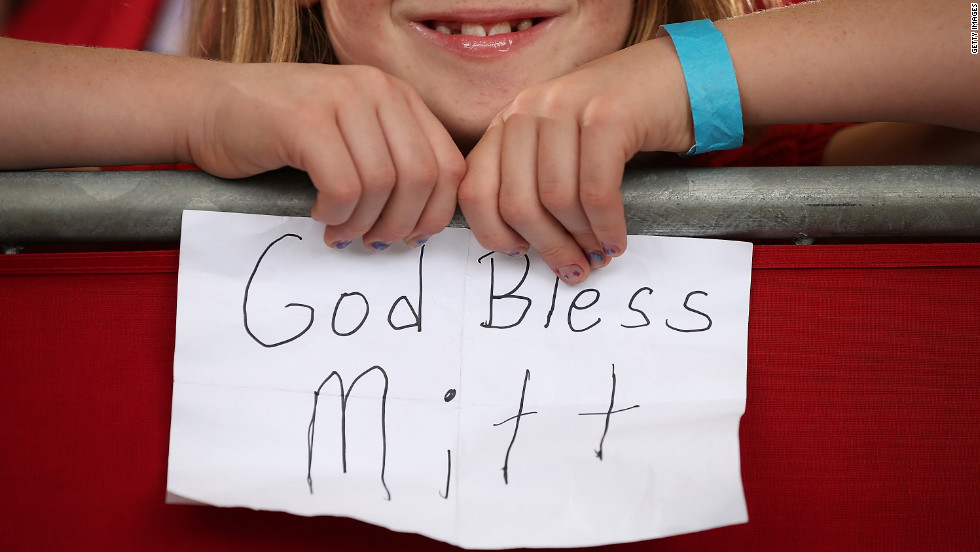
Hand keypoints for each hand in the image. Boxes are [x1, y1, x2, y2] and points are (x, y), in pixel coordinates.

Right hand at [189, 63, 465, 249]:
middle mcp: (376, 89)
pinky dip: (336, 213)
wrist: (207, 105)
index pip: (449, 164)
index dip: (436, 212)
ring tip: (341, 231)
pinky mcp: (306, 120)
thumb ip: (392, 160)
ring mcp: (341, 99)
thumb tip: (425, 222)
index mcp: (397, 95)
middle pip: (422, 178)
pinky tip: (319, 214)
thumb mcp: (352, 135)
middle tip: (373, 242)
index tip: (412, 237)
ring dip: (364, 223)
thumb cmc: (281, 132)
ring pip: (384, 185)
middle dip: (401, 224)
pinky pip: (345, 186)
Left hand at [458, 38, 692, 283]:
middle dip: (547, 247)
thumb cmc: (618, 121)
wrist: (675, 77)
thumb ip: (531, 181)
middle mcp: (529, 108)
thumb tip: (522, 246)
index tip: (522, 253)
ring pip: (557, 201)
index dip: (495, 234)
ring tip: (599, 254)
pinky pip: (596, 192)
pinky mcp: (607, 116)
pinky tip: (616, 241)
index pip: (475, 189)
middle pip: (517, 203)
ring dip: (581, 239)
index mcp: (508, 120)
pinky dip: (606, 227)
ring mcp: (566, 107)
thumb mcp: (560, 144)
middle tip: (572, 268)